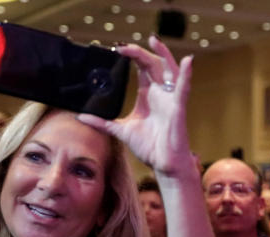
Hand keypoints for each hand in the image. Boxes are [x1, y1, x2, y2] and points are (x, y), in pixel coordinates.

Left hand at [78, 37, 192, 176]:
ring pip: (169, 70)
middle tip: (123, 46)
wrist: (163, 164)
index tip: (117, 49)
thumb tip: (81, 117)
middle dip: (139, 52)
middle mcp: (160, 93)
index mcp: (148, 95)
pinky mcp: (178, 108)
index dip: (131, 55)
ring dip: (164, 53)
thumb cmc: (149, 147)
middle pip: (153, 64)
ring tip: (154, 39)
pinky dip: (186, 74)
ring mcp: (170, 99)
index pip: (141, 67)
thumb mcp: (121, 131)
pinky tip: (188, 61)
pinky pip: (184, 88)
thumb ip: (102, 122)